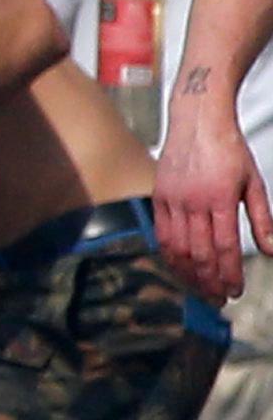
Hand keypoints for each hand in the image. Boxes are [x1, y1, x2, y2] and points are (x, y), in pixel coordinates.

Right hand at [159, 88, 270, 298]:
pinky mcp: (159, 197)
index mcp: (221, 198)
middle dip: (209, 281)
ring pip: (177, 248)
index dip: (230, 274)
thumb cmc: (228, 149)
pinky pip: (162, 234)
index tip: (235, 291)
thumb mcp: (254, 183)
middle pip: (199, 254)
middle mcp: (193, 202)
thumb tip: (271, 250)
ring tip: (199, 289)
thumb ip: (262, 219)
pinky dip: (169, 256)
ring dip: (188, 274)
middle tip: (218, 299)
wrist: (198, 120)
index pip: (225, 247)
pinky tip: (179, 267)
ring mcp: (172, 200)